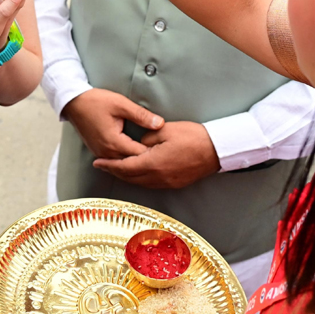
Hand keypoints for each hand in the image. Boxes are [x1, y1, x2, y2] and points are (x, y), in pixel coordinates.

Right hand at [63, 88, 163, 159]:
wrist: (73, 102)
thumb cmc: (95, 101)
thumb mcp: (121, 104)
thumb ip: (141, 115)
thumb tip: (159, 123)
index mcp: (113, 142)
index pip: (139, 154)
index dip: (154, 152)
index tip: (166, 149)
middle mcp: (106, 152)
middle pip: (132, 163)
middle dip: (147, 159)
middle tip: (164, 156)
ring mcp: (100, 153)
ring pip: (123, 164)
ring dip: (137, 161)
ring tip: (153, 158)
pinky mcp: (98, 151)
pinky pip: (115, 161)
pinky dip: (126, 160)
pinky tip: (137, 156)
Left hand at [93, 121, 220, 188]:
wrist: (216, 150)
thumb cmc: (194, 137)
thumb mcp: (165, 130)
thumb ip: (147, 138)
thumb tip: (138, 144)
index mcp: (153, 163)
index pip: (124, 167)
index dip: (109, 165)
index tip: (98, 162)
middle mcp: (158, 177)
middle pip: (130, 178)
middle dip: (114, 172)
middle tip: (103, 166)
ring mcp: (167, 182)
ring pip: (140, 183)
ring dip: (127, 176)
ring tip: (117, 168)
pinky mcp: (175, 183)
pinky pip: (151, 184)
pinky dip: (140, 179)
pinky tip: (138, 172)